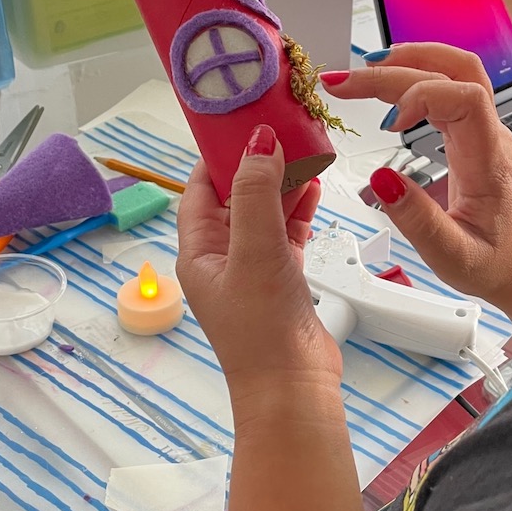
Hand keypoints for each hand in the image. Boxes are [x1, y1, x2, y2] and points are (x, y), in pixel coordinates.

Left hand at [176, 125, 341, 396]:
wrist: (293, 388)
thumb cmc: (262, 331)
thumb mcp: (255, 250)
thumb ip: (255, 193)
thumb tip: (257, 141)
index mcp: (199, 250)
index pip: (199, 187)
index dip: (218, 154)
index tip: (240, 122)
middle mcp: (221, 257)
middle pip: (234, 195)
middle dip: (256, 164)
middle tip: (281, 131)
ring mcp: (252, 267)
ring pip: (263, 211)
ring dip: (281, 184)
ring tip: (303, 153)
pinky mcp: (281, 279)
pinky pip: (285, 232)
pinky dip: (298, 210)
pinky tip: (312, 191)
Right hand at [320, 43, 511, 305]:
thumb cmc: (492, 261)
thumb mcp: (453, 256)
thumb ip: (418, 221)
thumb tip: (382, 179)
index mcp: (489, 159)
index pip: (466, 96)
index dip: (423, 96)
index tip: (387, 125)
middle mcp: (489, 134)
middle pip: (452, 72)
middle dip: (394, 70)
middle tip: (343, 83)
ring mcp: (481, 127)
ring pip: (451, 68)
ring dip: (405, 61)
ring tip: (359, 71)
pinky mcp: (468, 129)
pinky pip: (445, 84)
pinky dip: (410, 74)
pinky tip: (383, 79)